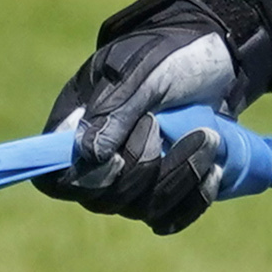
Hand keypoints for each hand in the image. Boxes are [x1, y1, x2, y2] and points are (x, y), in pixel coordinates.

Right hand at [39, 0, 271, 235]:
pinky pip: (171, 217)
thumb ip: (114, 111)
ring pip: (142, 210)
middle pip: (102, 200)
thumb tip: (89, 158)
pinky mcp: (166, 192)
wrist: (217, 56)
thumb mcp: (141, 72)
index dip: (80, 181)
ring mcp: (132, 181)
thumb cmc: (170, 54)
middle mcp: (96, 162)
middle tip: (168, 125)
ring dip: (179, 177)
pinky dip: (194, 197)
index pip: (53, 179)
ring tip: (209, 136)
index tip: (114, 158)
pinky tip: (214, 167)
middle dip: (144, 168)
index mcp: (74, 127)